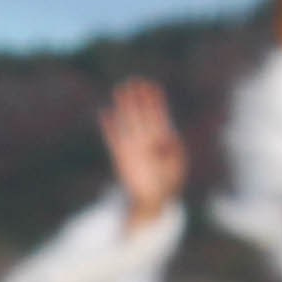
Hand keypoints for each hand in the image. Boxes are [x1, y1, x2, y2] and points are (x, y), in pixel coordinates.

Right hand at [100, 79, 186, 228]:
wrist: (152, 201)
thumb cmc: (168, 184)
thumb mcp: (177, 167)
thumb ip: (176, 151)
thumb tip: (172, 135)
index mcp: (162, 141)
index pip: (158, 115)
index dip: (155, 101)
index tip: (152, 86)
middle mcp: (147, 140)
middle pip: (142, 114)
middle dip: (139, 98)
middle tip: (135, 80)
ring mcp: (133, 146)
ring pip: (128, 121)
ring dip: (124, 105)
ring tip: (120, 89)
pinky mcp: (121, 156)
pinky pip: (113, 138)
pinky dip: (109, 127)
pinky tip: (104, 113)